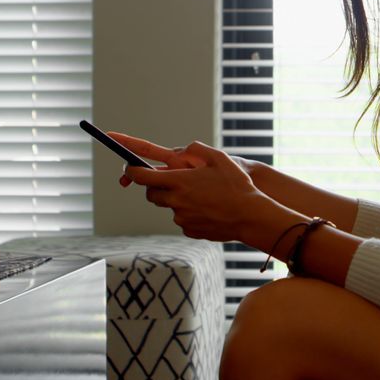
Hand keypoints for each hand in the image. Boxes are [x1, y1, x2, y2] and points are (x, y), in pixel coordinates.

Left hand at [122, 141, 270, 241]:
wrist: (250, 216)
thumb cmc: (237, 185)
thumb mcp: (220, 158)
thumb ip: (196, 149)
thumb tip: (183, 149)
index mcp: (179, 181)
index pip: (141, 176)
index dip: (131, 171)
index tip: (129, 169)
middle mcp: (176, 200)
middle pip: (151, 194)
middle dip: (155, 187)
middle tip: (171, 181)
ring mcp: (181, 217)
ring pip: (169, 207)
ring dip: (176, 200)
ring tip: (200, 196)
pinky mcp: (189, 230)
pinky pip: (182, 220)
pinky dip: (189, 213)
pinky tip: (208, 209)